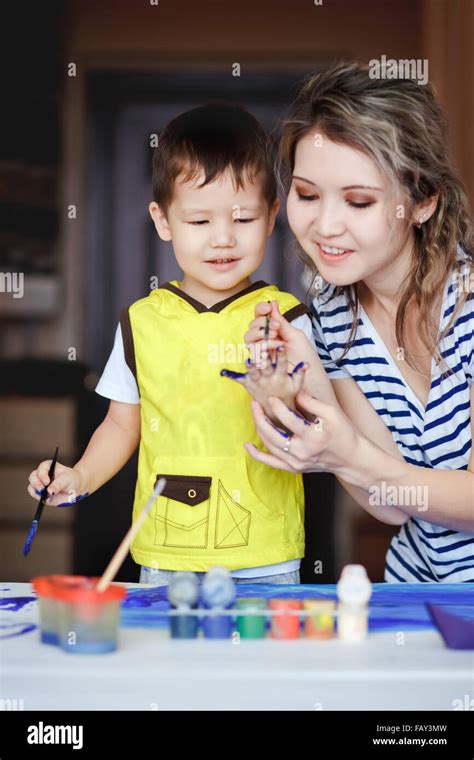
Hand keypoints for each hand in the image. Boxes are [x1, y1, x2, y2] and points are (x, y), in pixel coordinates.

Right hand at [27, 460, 88, 507]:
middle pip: (33, 477)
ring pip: (31, 487)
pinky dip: (39, 498)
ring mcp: (39, 484)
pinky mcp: (40, 493)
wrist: (74, 488)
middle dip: (36, 484)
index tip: (47, 482)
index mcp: (48, 466)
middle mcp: (41, 475)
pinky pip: (35, 495)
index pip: (42, 468)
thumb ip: (58, 484)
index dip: (42, 475)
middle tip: (42, 490)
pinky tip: (46, 499)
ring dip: (35, 492)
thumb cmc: (71, 479)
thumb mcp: (67, 479)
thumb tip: (49, 491)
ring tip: (43, 496)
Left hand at [220, 346, 308, 431]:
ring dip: (250, 365)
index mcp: (280, 376)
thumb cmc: (287, 393)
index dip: (281, 354)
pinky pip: (239, 379)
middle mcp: (268, 378)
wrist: (275, 411)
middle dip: (264, 356)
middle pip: (265, 365)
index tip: (281, 345)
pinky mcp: (248, 385)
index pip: (282, 363)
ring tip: (248, 358)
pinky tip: (223, 371)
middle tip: (261, 346)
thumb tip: (307, 363)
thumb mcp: (296, 385)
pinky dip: (231, 375)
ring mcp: (257, 382)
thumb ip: (300, 373)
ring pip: (253, 371)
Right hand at [244, 300, 316, 371]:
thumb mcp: (295, 335)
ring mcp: (261, 350)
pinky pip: (251, 352)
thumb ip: (282, 321)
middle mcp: (265, 338)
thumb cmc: (304, 355)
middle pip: (252, 325)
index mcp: (273, 329)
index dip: (261, 309)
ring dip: (260, 335)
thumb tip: (273, 303)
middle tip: (277, 328)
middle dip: (262, 324)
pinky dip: (261, 347)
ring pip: (248, 337)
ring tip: (276, 339)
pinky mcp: (259, 362)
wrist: (308, 375)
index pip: (260, 315)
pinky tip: (274, 348)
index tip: (268, 308)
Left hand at [244, 389, 359, 475]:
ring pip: (269, 445)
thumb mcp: (332, 414)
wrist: (352, 459)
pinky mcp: (294, 468)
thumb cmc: (345, 433)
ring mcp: (297, 463)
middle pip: (272, 434)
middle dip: (260, 416)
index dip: (277, 406)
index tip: (272, 396)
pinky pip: (271, 462)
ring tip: (255, 413)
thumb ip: (311, 402)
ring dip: (259, 428)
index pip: (288, 419)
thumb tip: (294, 392)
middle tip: (254, 403)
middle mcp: (302, 452)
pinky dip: (258, 455)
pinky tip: (247, 445)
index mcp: (313, 437)